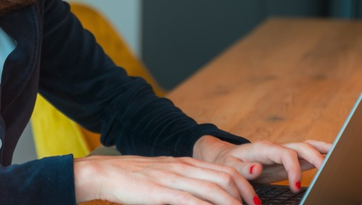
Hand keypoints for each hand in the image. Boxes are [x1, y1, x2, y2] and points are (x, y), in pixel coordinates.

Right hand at [73, 155, 258, 204]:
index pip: (225, 169)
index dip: (245, 185)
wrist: (107, 173)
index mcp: (186, 162)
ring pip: (214, 189)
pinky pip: (192, 201)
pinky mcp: (162, 192)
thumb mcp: (164, 173)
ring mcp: (174, 178)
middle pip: (226, 178)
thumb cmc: (134, 177)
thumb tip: (202, 195)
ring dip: (232, 204)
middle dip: (246, 196)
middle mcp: (184, 167)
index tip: (255, 201)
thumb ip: (184, 180)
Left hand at [194, 136, 331, 193]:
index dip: (293, 169)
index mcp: (262, 148)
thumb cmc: (228, 163)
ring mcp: (283, 151)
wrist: (225, 157)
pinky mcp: (287, 158)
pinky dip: (320, 152)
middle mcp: (276, 147)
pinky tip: (333, 156)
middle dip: (315, 157)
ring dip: (323, 150)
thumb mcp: (230, 167)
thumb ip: (244, 169)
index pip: (284, 154)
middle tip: (326, 174)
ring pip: (306, 146)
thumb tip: (258, 169)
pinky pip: (306, 153)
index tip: (295, 187)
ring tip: (341, 156)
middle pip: (300, 146)